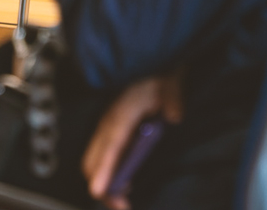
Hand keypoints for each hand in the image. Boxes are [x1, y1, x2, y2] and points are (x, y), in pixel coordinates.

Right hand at [82, 74, 182, 209]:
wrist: (152, 70)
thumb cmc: (159, 79)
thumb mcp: (169, 85)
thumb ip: (172, 99)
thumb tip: (174, 116)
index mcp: (122, 113)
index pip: (110, 146)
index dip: (103, 170)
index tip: (99, 191)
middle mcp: (109, 124)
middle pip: (92, 161)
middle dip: (101, 187)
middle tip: (122, 207)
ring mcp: (107, 130)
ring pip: (93, 163)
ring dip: (104, 184)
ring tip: (123, 202)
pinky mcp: (110, 135)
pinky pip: (101, 159)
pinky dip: (106, 176)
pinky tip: (125, 185)